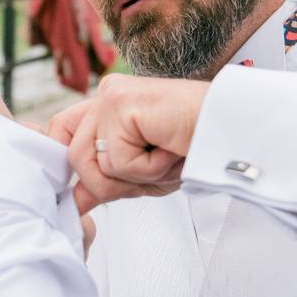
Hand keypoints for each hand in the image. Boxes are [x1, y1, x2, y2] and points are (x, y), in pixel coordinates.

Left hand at [49, 74, 209, 213]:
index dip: (67, 165)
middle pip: (74, 157)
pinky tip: (170, 149)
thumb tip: (75, 201)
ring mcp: (110, 97)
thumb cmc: (197, 146)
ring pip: (91, 164)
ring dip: (132, 177)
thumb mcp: (143, 172)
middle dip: (110, 183)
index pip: (60, 131)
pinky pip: (117, 162)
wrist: (235, 129)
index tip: (81, 193)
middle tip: (151, 174)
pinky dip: (148, 169)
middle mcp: (106, 95)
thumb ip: (106, 179)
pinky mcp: (119, 105)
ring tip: (164, 158)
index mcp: (109, 105)